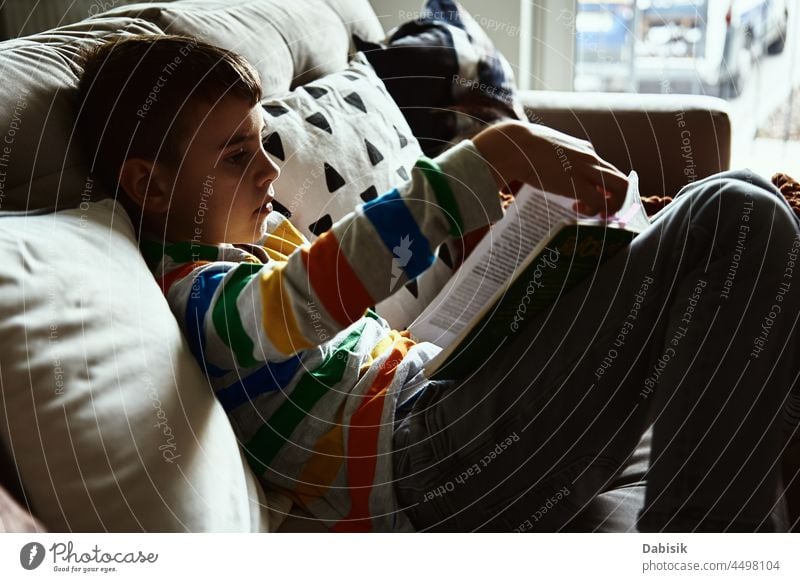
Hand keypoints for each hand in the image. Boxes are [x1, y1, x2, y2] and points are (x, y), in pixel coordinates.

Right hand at [472, 121, 628, 217]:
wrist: (515, 145)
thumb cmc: (522, 148)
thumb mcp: (544, 151)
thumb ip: (551, 160)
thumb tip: (538, 170)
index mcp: (584, 150)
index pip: (606, 171)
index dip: (602, 189)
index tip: (588, 200)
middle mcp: (591, 159)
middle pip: (621, 180)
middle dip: (616, 201)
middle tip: (600, 213)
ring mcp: (587, 170)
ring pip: (621, 189)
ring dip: (612, 207)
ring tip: (594, 215)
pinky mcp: (578, 183)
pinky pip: (600, 201)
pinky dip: (594, 211)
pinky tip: (576, 210)